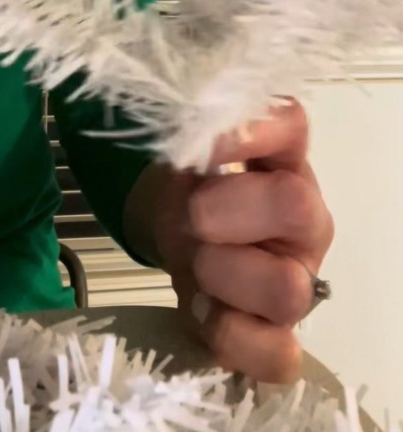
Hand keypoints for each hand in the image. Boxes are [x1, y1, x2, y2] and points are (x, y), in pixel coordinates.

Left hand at [125, 100, 333, 383]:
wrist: (176, 237)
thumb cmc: (190, 188)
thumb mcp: (183, 156)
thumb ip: (190, 138)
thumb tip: (188, 131)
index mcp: (284, 158)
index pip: (289, 124)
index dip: (250, 131)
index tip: (203, 145)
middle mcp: (304, 215)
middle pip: (295, 206)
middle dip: (228, 210)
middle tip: (192, 215)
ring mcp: (297, 279)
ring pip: (289, 289)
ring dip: (226, 275)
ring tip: (196, 264)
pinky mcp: (278, 337)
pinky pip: (277, 355)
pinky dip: (232, 336)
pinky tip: (203, 309)